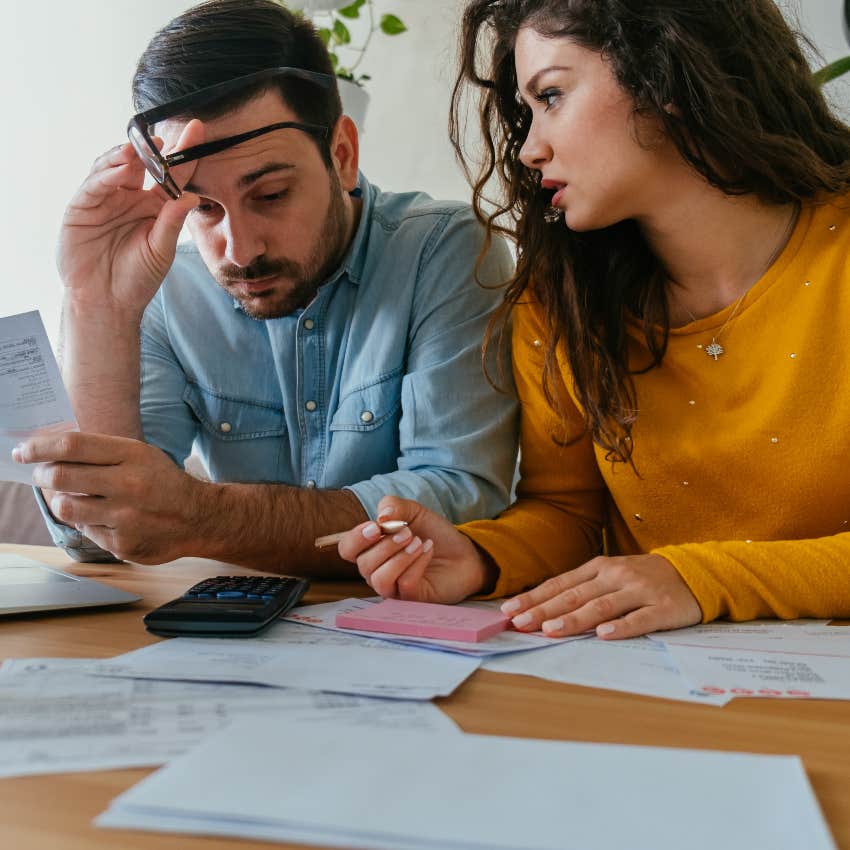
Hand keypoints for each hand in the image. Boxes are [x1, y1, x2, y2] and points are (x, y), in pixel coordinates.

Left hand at [16, 432, 205, 563]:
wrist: (199, 518)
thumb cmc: (163, 482)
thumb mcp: (140, 455)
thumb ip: (101, 452)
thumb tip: (50, 453)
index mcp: (133, 456)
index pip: (72, 446)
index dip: (40, 447)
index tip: (23, 450)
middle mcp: (128, 485)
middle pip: (61, 476)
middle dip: (42, 475)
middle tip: (41, 474)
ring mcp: (124, 517)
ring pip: (66, 508)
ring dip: (61, 501)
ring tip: (71, 498)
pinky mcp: (121, 543)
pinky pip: (86, 531)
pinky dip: (88, 523)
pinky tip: (105, 518)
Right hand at [57, 121, 203, 317]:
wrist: (107, 301)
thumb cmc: (137, 278)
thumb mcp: (161, 250)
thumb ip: (173, 222)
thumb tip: (192, 195)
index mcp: (154, 207)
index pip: (172, 176)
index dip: (184, 154)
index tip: (197, 131)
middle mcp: (130, 198)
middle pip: (142, 164)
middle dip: (152, 148)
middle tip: (165, 136)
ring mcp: (106, 199)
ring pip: (115, 167)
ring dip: (127, 155)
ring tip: (141, 147)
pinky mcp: (83, 206)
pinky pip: (95, 184)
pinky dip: (107, 173)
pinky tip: (121, 168)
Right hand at [336, 496, 494, 601]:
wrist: (463, 552)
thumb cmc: (433, 533)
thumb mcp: (413, 511)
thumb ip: (393, 506)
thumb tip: (381, 517)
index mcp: (372, 548)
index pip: (348, 549)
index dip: (356, 538)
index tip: (376, 527)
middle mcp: (377, 571)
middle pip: (364, 563)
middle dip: (386, 544)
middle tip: (409, 532)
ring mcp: (394, 587)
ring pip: (380, 579)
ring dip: (400, 556)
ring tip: (418, 542)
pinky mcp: (412, 599)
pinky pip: (405, 584)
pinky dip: (417, 563)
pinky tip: (428, 550)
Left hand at [501, 554, 701, 639]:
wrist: (695, 572)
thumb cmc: (644, 578)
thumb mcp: (612, 576)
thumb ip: (584, 589)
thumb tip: (545, 609)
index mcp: (599, 568)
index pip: (560, 584)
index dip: (534, 598)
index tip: (509, 611)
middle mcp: (616, 576)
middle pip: (575, 595)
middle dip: (544, 610)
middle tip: (520, 623)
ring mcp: (640, 591)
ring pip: (602, 606)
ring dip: (574, 619)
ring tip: (550, 630)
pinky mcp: (663, 608)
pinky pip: (640, 619)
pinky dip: (621, 627)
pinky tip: (604, 635)